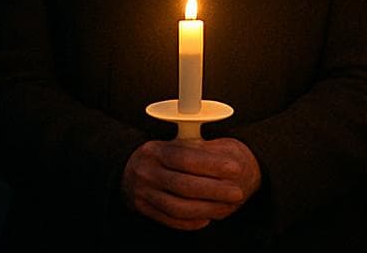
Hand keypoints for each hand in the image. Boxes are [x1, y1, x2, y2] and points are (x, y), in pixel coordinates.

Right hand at [121, 138, 261, 230]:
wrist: (128, 170)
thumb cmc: (163, 155)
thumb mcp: (176, 144)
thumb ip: (197, 148)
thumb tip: (228, 156)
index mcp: (156, 150)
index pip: (187, 157)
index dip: (213, 164)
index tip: (236, 168)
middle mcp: (146, 171)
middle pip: (184, 185)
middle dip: (215, 190)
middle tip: (238, 193)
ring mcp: (142, 192)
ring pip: (177, 206)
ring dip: (205, 208)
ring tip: (226, 207)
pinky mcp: (142, 209)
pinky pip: (168, 219)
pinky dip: (188, 222)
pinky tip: (206, 218)